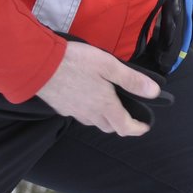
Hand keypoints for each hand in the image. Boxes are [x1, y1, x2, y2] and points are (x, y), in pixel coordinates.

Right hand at [35, 41, 162, 135]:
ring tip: (109, 103)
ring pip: (94, 121)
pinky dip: (88, 110)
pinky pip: (79, 114)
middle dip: (121, 123)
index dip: (138, 129)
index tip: (145, 126)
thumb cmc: (76, 63)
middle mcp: (89, 113)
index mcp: (104, 105)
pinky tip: (88, 97)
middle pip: (109, 126)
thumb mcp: (109, 66)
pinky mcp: (61, 107)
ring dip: (104, 117)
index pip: (125, 127)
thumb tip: (154, 92)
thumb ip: (131, 80)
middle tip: (128, 113)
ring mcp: (74, 112)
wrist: (39, 65)